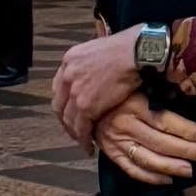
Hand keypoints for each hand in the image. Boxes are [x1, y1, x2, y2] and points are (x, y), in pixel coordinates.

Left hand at [52, 26, 143, 147]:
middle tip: (74, 130)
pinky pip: (80, 127)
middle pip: (59, 105)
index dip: (64, 102)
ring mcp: (75, 91)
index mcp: (70, 60)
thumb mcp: (100, 49)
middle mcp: (68, 75)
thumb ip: (91, 62)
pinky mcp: (86, 105)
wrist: (135, 53)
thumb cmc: (127, 48)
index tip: (70, 111)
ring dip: (74, 133)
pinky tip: (89, 146)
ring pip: (68, 119)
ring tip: (83, 141)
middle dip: (66, 120)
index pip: (59, 86)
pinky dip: (83, 139)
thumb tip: (97, 72)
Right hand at [95, 93, 195, 185]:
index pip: (165, 120)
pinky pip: (131, 169)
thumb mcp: (137, 84)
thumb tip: (187, 99)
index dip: (187, 130)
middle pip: (159, 141)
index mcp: (134, 104)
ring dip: (170, 166)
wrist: (85, 98)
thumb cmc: (118, 89)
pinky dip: (150, 177)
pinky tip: (167, 179)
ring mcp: (115, 141)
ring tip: (189, 170)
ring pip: (146, 158)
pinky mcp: (110, 152)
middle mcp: (125, 124)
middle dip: (185, 151)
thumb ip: (158, 93)